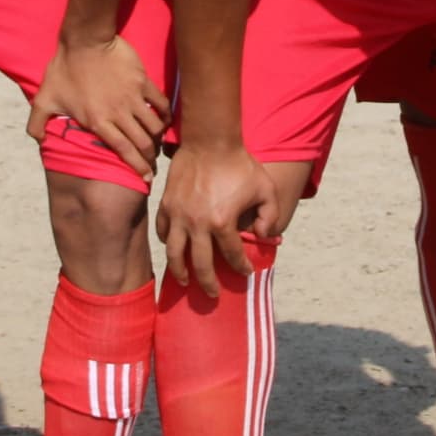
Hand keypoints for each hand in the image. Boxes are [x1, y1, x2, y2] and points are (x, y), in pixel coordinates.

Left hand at [32, 33, 167, 180]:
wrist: (84, 40)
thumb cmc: (64, 69)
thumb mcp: (44, 98)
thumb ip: (37, 123)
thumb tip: (37, 141)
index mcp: (98, 121)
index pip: (124, 151)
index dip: (137, 167)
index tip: (146, 178)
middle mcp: (119, 113)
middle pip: (144, 143)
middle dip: (151, 158)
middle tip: (152, 163)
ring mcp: (133, 97)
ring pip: (154, 125)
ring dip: (158, 138)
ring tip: (157, 142)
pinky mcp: (143, 81)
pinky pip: (160, 103)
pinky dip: (165, 114)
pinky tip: (164, 119)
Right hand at [156, 138, 279, 295]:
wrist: (211, 141)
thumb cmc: (240, 164)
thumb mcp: (266, 188)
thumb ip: (271, 215)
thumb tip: (264, 237)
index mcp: (223, 222)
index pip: (232, 255)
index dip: (241, 267)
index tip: (245, 273)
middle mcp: (198, 224)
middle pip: (201, 265)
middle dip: (209, 284)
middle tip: (213, 295)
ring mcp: (179, 215)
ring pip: (175, 254)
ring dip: (180, 272)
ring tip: (185, 281)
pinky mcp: (167, 205)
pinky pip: (164, 232)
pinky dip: (168, 244)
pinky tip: (174, 250)